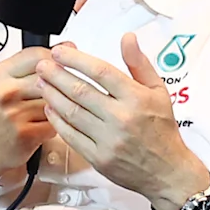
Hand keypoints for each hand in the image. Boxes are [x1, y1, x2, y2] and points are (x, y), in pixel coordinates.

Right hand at [0, 49, 57, 186]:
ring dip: (61, 104)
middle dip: (61, 83)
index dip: (57, 57)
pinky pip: (55, 122)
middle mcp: (6, 92)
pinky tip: (49, 122)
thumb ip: (33, 63)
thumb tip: (68, 46)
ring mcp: (16, 114)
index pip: (38, 55)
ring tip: (53, 108)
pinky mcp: (26, 134)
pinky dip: (57, 123)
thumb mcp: (6, 81)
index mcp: (0, 74)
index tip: (65, 61)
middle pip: (50, 77)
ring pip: (55, 100)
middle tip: (63, 89)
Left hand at [37, 33, 209, 209]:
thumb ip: (139, 63)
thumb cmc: (162, 130)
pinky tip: (50, 108)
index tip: (61, 52)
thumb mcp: (159, 91)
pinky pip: (71, 136)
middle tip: (43, 65)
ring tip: (42, 83)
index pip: (101, 72)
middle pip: (81, 91)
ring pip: (72, 113)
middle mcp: (121, 118)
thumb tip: (127, 38)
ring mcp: (108, 140)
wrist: (167, 171)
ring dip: (53, 95)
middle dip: (57, 75)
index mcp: (137, 98)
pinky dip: (57, 121)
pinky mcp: (98, 158)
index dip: (77, 60)